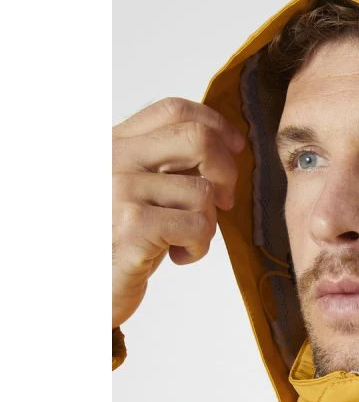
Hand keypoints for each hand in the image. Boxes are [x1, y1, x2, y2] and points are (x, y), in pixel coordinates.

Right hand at [112, 98, 244, 327]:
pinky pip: (198, 226)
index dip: (216, 126)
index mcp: (115, 144)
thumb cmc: (117, 242)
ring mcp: (120, 190)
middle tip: (223, 203)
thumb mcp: (137, 191)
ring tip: (184, 240)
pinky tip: (178, 256)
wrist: (82, 289)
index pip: (174, 111)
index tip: (234, 148)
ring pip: (204, 192)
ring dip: (208, 224)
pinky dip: (200, 247)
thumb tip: (225, 145)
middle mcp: (113, 159)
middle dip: (226, 173)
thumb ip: (165, 164)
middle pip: (198, 141)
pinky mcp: (132, 226)